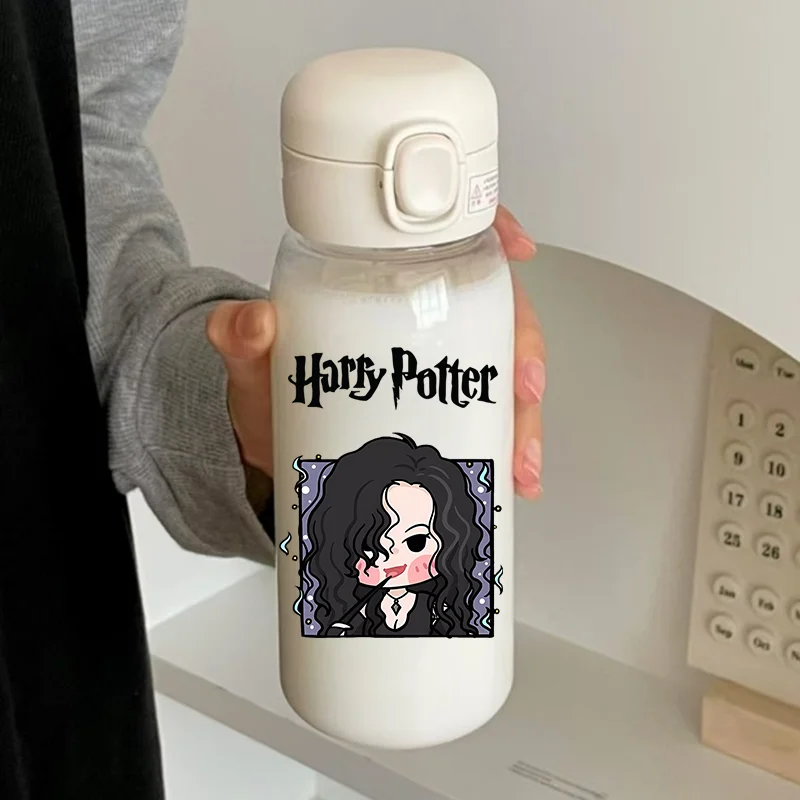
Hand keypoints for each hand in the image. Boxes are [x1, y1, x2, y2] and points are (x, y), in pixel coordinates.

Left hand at [206, 205, 544, 500]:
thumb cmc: (268, 385)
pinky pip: (488, 418)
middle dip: (523, 350)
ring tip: (519, 457)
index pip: (448, 239)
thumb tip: (255, 322)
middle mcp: (421, 318)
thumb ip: (240, 335)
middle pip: (495, 312)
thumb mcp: (252, 357)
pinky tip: (514, 474)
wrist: (267, 442)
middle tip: (524, 392)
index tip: (517, 248)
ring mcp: (436, 365)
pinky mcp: (440, 410)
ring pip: (502, 371)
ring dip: (523, 414)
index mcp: (383, 283)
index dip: (492, 229)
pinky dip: (508, 445)